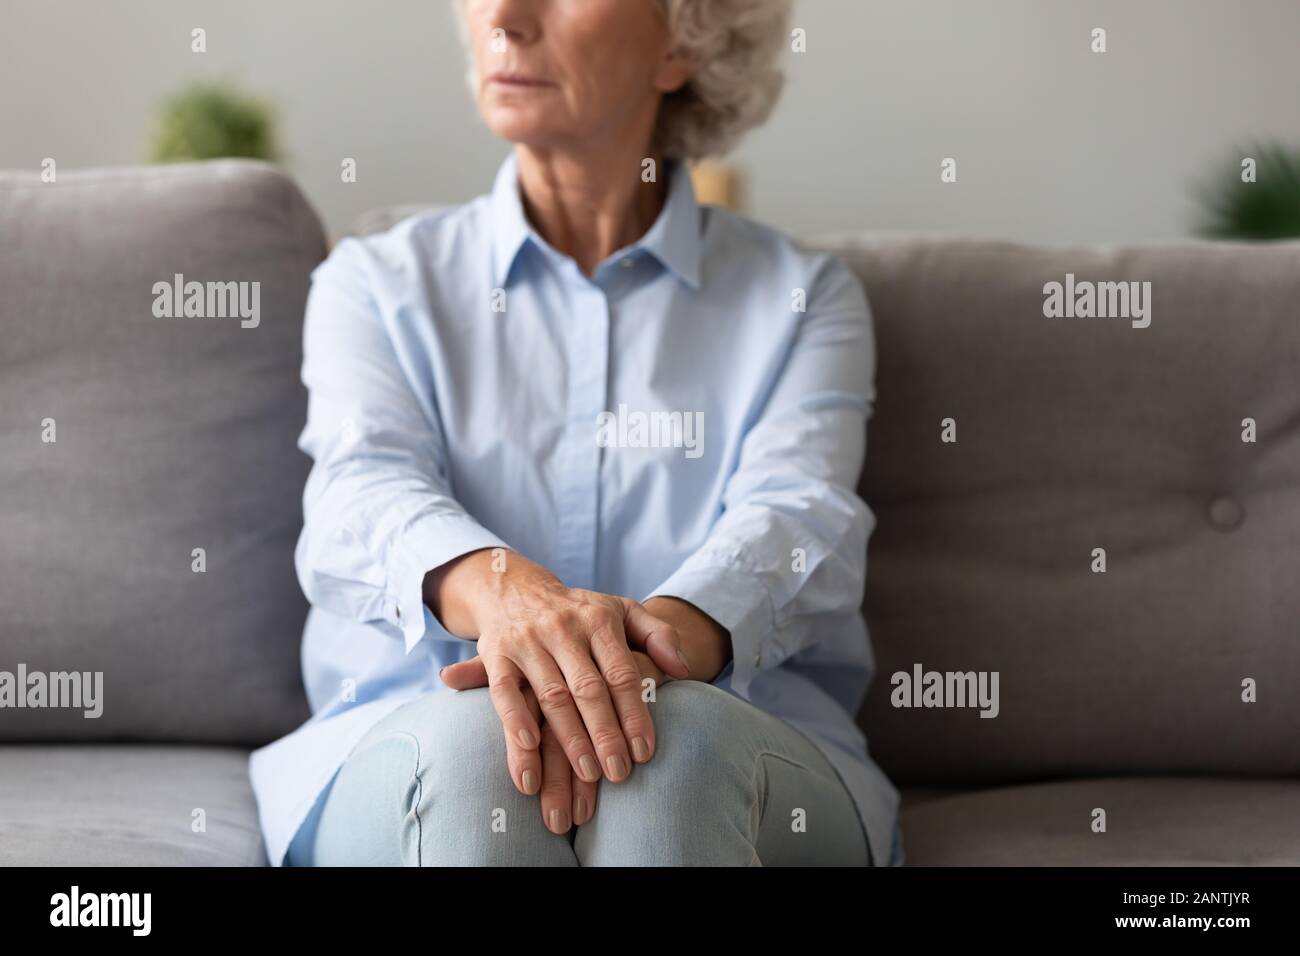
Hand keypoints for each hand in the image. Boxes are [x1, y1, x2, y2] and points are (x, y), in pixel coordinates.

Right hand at [424, 550, 689, 789]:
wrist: (514, 588)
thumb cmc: (579, 611)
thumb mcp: (622, 610)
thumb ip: (658, 635)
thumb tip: (683, 669)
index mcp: (598, 620)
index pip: (621, 673)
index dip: (634, 714)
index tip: (644, 753)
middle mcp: (563, 629)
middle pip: (588, 689)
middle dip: (604, 734)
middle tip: (619, 774)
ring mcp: (527, 642)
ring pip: (551, 696)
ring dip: (569, 739)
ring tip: (586, 776)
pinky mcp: (496, 654)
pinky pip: (505, 691)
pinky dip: (516, 719)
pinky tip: (530, 747)